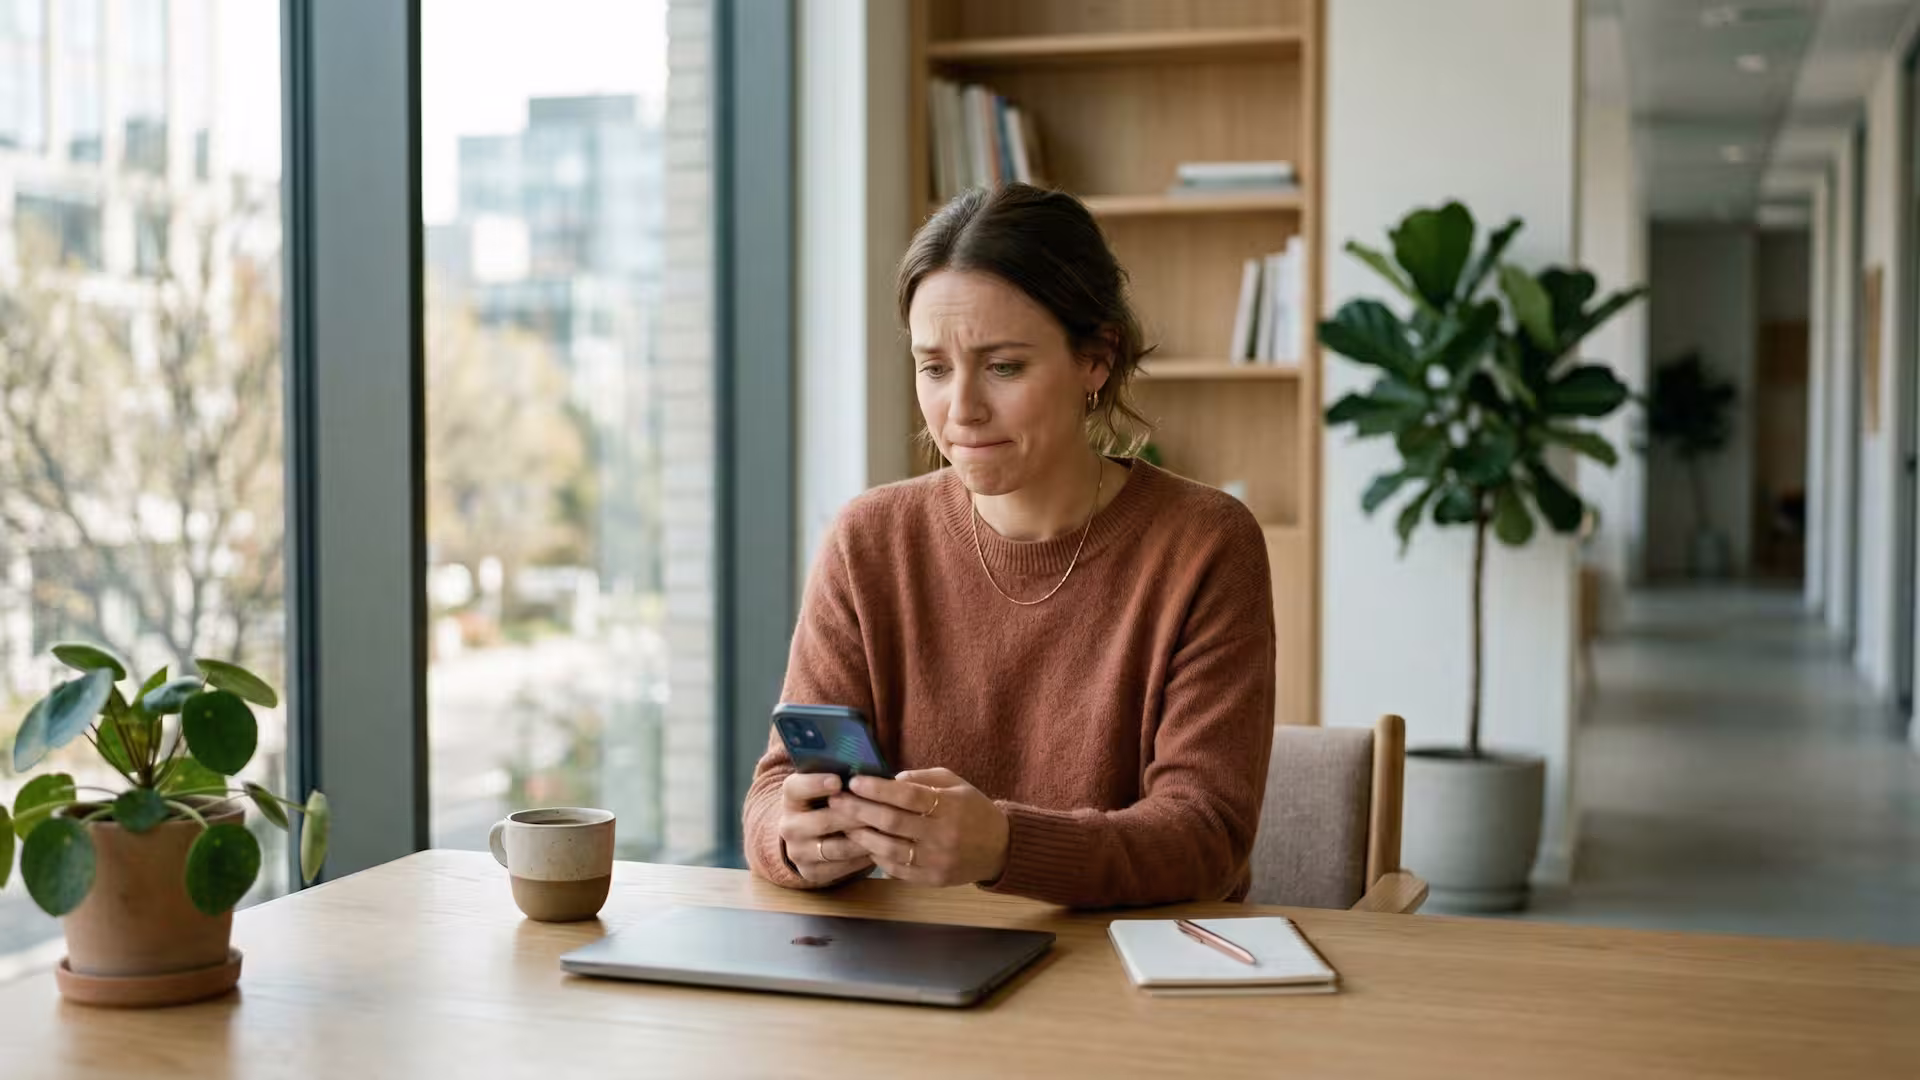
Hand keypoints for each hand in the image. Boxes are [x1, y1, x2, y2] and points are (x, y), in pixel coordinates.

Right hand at [777, 772, 874, 884]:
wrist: (809, 836)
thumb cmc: (828, 802)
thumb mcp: (828, 788)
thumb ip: (843, 779)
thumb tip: (870, 773)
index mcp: (791, 797)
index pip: (796, 788)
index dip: (815, 784)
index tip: (838, 781)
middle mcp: (789, 825)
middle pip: (823, 821)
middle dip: (854, 815)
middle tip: (881, 809)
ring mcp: (798, 851)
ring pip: (836, 848)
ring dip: (864, 839)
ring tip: (886, 831)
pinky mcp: (810, 872)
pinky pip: (841, 867)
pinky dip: (862, 859)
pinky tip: (879, 849)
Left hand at [832, 768, 1008, 886]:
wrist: (1000, 848)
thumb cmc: (973, 810)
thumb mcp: (956, 783)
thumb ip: (922, 778)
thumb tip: (889, 778)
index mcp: (949, 806)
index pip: (907, 795)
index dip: (877, 788)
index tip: (854, 782)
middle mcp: (942, 834)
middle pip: (892, 822)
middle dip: (860, 810)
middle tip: (836, 801)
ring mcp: (937, 860)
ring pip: (890, 849)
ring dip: (862, 836)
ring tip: (844, 824)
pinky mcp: (932, 880)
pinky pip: (897, 870)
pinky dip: (877, 857)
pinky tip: (865, 844)